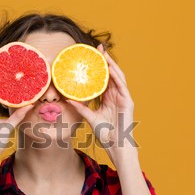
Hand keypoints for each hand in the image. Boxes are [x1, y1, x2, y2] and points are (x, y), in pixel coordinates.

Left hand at [66, 44, 136, 160]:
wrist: (116, 146)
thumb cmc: (105, 134)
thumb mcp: (90, 117)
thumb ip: (81, 108)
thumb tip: (67, 99)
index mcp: (108, 98)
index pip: (103, 79)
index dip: (98, 67)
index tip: (91, 56)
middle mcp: (116, 95)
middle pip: (110, 74)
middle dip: (105, 60)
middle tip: (97, 48)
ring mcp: (123, 97)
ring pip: (117, 76)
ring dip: (111, 64)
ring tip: (103, 53)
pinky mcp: (127, 101)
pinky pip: (121, 85)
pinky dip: (116, 76)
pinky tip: (109, 68)